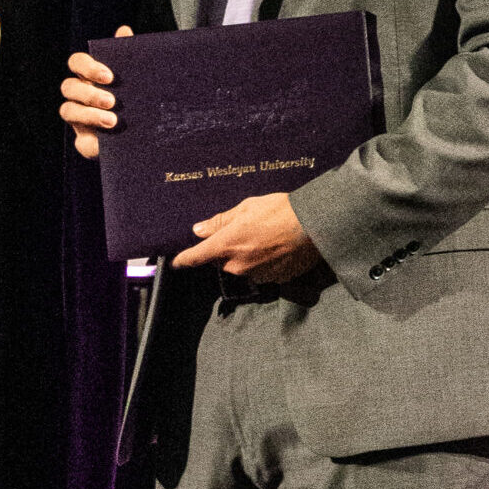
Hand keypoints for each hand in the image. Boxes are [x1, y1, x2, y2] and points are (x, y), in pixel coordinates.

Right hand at [59, 25, 132, 157]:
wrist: (145, 133)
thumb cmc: (135, 99)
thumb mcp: (134, 77)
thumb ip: (127, 55)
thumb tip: (124, 30)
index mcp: (89, 76)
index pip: (77, 63)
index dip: (88, 67)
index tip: (109, 76)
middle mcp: (79, 95)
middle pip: (68, 86)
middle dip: (88, 93)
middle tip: (112, 100)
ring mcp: (78, 118)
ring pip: (67, 110)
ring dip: (88, 114)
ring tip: (112, 121)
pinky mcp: (84, 141)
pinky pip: (80, 141)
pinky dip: (92, 140)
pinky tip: (107, 139)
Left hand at [170, 192, 320, 282]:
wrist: (313, 225)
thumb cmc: (278, 210)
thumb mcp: (246, 208)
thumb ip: (220, 221)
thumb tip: (198, 230)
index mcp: (227, 244)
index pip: (197, 257)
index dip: (184, 260)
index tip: (175, 262)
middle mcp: (238, 265)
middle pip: (221, 261)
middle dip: (224, 250)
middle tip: (241, 231)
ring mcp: (256, 275)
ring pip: (240, 268)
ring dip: (244, 257)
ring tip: (262, 237)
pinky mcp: (273, 281)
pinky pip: (258, 273)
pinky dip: (261, 263)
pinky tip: (273, 248)